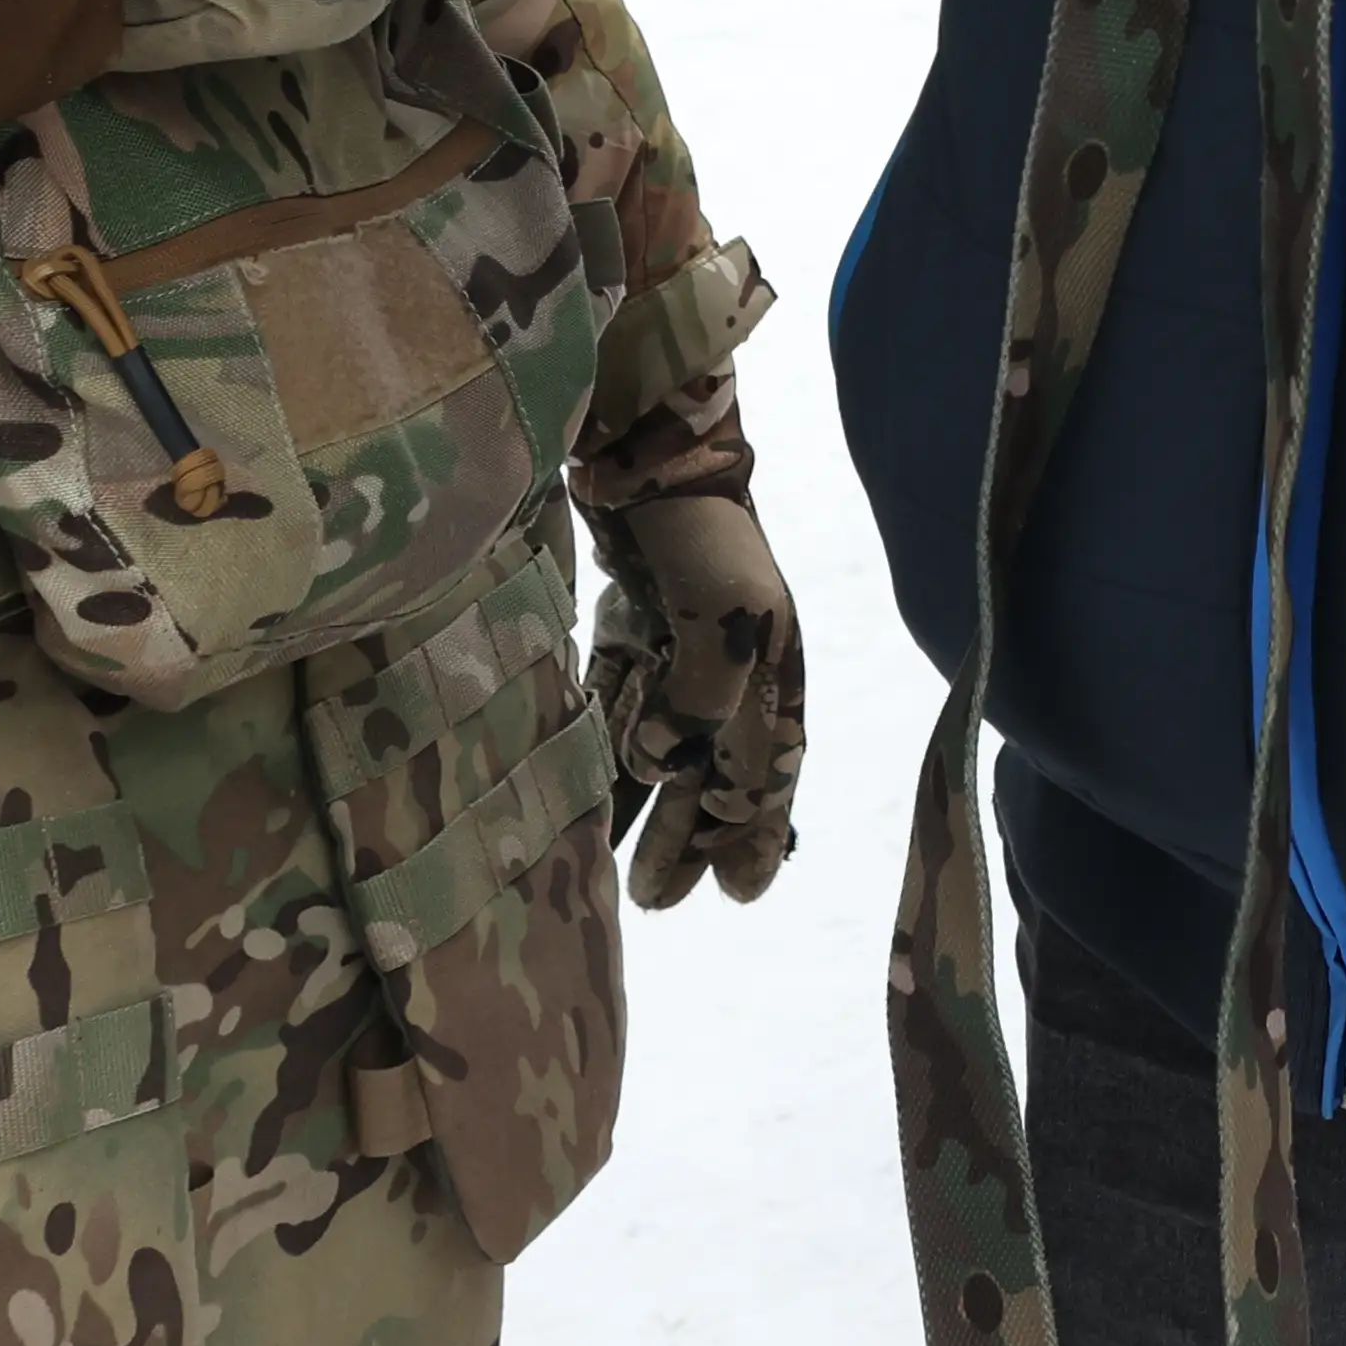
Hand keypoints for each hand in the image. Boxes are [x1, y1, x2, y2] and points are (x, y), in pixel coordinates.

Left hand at [584, 473, 807, 906]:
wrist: (644, 443)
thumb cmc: (699, 530)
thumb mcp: (725, 614)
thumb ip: (701, 701)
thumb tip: (662, 769)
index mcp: (771, 664)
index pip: (767, 767)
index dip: (755, 831)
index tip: (737, 895)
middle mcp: (728, 664)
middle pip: (712, 769)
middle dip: (691, 837)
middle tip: (661, 903)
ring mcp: (672, 646)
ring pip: (659, 748)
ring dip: (642, 809)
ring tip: (614, 876)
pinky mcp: (621, 627)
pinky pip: (612, 709)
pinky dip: (599, 754)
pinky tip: (573, 797)